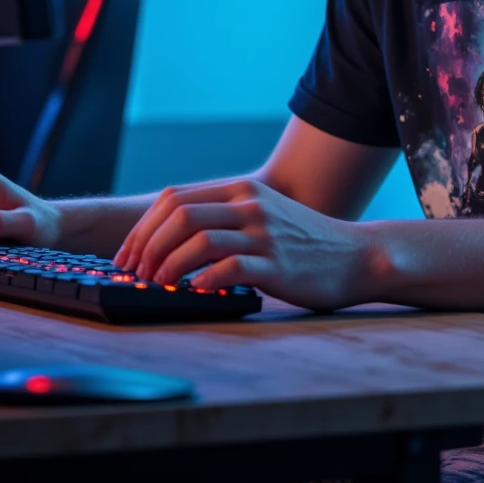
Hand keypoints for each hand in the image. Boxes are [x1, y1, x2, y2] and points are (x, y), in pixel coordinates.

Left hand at [114, 178, 377, 311]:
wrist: (356, 255)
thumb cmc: (302, 242)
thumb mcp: (260, 215)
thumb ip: (223, 216)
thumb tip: (168, 236)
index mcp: (240, 190)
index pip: (173, 198)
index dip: (142, 228)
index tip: (127, 256)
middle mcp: (249, 205)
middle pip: (178, 215)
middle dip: (146, 247)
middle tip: (135, 274)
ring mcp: (263, 234)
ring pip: (197, 239)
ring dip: (166, 266)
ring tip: (158, 285)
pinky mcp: (276, 265)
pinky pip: (227, 268)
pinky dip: (201, 281)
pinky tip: (194, 292)